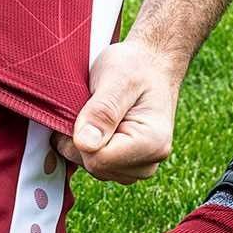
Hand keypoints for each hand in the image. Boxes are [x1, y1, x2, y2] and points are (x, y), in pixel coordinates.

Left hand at [55, 37, 184, 183]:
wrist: (150, 64)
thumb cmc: (135, 66)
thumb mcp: (117, 78)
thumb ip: (102, 111)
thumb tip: (85, 144)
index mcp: (151, 143)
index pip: (98, 160)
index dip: (80, 135)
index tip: (85, 107)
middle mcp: (149, 162)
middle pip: (95, 167)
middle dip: (82, 138)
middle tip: (92, 105)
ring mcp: (138, 166)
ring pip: (94, 168)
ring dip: (85, 141)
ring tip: (98, 111)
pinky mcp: (127, 164)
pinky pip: (97, 165)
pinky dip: (89, 145)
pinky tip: (96, 123)